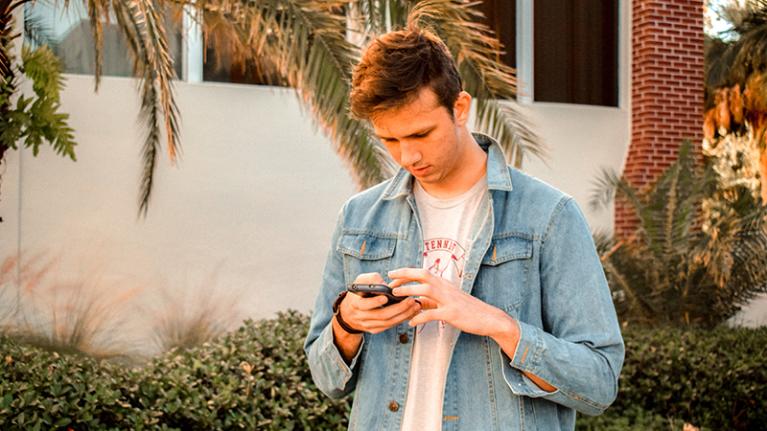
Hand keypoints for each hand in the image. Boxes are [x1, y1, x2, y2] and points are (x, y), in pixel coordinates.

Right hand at [339, 272, 421, 333]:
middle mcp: (361, 316)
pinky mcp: (374, 329)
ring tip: (415, 306)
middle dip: (398, 308)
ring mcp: (368, 325)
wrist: (349, 312)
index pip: (364, 305)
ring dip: (403, 315)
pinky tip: (411, 313)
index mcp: (355, 303)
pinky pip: (389, 326)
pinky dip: (401, 319)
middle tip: (410, 300)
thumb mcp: (360, 281)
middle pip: (381, 315)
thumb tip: (385, 284)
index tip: (386, 296)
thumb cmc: (358, 292)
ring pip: (387, 322)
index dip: (375, 302)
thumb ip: (371, 279)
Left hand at [388, 268, 511, 337]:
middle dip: (404, 275)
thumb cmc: (467, 310)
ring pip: (426, 290)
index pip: (423, 272)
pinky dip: (420, 317)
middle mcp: (446, 288)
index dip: (406, 272)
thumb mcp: (448, 302)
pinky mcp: (452, 313)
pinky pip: (432, 314)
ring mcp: (449, 300)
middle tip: (390, 282)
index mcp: (444, 284)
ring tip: (396, 295)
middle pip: (423, 275)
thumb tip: (414, 302)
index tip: (392, 275)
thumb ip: (431, 301)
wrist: (489, 318)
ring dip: (409, 291)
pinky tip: (411, 323)